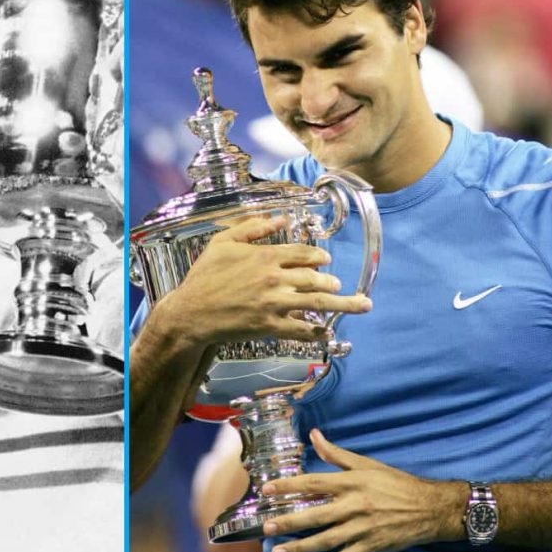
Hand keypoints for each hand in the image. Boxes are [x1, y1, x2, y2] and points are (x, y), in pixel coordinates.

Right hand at [147, 216, 371, 354]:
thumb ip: (252, 227)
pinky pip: (299, 330)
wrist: (191, 312)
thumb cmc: (204, 276)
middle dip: (331, 282)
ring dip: (341, 304)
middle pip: (314, 278)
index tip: (326, 259)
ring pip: (315, 303)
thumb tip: (280, 218)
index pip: (302, 253)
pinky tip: (328, 333)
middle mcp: (274, 278)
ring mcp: (273, 303)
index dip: (318, 256)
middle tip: (339, 285)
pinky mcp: (269, 326)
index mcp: (265, 256)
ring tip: (360, 305)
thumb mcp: (223, 242)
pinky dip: (316, 332)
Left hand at [260, 429, 464, 551]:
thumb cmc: (396, 483)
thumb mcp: (367, 464)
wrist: (429, 508)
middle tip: (266, 527)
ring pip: (326, 540)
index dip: (289, 486)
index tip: (267, 490)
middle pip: (317, 514)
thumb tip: (314, 435)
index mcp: (353, 482)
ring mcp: (362, 528)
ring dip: (300, 547)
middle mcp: (355, 505)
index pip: (315, 483)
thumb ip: (337, 454)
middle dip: (290, 522)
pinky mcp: (369, 546)